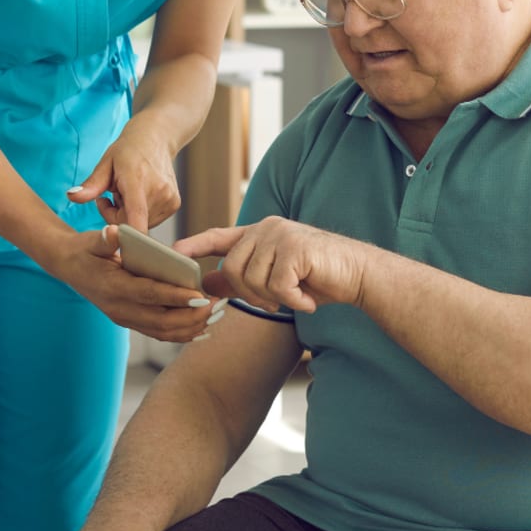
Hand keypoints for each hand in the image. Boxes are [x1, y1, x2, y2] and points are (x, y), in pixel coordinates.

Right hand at [53, 226, 219, 341]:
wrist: (69, 267)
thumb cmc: (87, 250)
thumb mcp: (92, 241)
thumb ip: (105, 240)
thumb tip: (113, 233)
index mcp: (113, 288)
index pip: (150, 294)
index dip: (175, 296)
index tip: (201, 296)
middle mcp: (120, 309)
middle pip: (161, 320)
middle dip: (191, 316)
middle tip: (216, 307)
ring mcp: (125, 318)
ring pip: (163, 332)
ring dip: (191, 327)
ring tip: (216, 316)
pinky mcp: (131, 322)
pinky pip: (159, 333)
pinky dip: (182, 334)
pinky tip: (202, 328)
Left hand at [67, 126, 180, 232]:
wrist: (155, 139)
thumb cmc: (127, 151)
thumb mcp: (105, 164)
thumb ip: (91, 185)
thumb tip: (71, 196)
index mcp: (137, 181)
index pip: (136, 216)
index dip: (126, 235)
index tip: (115, 238)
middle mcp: (159, 191)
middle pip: (130, 224)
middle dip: (116, 216)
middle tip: (113, 195)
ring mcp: (169, 199)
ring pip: (140, 224)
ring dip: (129, 215)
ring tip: (128, 193)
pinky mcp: (174, 204)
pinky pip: (151, 220)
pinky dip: (141, 213)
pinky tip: (140, 195)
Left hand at [175, 217, 366, 313]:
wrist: (359, 275)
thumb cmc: (318, 278)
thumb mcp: (275, 280)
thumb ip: (242, 278)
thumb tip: (207, 280)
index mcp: (260, 233)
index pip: (219, 236)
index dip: (195, 245)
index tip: (172, 253)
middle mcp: (267, 228)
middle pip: (233, 268)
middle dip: (251, 294)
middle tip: (277, 302)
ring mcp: (281, 235)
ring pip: (253, 279)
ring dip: (275, 298)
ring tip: (297, 296)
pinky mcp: (296, 248)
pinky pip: (276, 285)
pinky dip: (292, 299)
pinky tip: (308, 298)